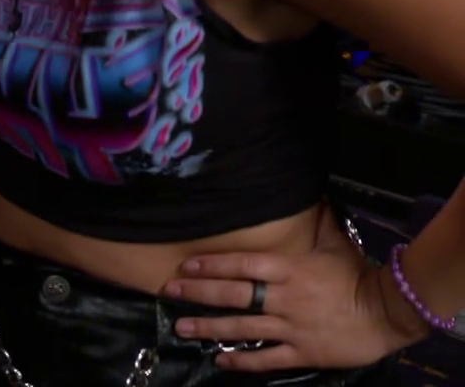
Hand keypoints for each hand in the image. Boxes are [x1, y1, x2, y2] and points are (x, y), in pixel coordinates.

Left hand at [162, 211, 431, 371]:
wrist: (390, 312)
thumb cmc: (359, 275)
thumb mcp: (334, 244)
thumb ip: (316, 224)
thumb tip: (311, 198)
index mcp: (289, 270)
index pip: (242, 264)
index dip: (211, 265)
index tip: (185, 265)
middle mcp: (283, 298)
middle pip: (233, 294)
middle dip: (198, 293)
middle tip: (169, 291)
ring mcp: (291, 327)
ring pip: (242, 328)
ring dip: (209, 327)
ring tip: (182, 327)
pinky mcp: (303, 352)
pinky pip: (267, 359)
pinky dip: (242, 360)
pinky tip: (220, 359)